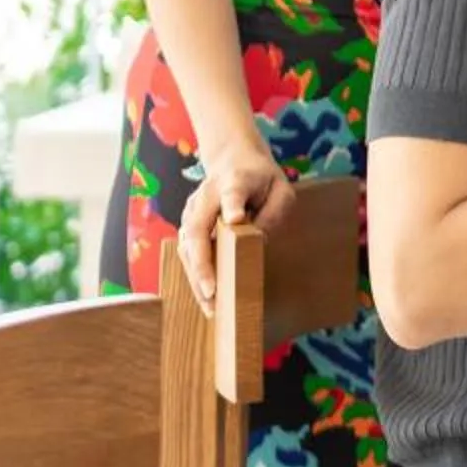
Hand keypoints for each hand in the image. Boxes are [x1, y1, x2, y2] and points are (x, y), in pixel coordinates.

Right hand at [179, 137, 294, 309]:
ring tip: (209, 306)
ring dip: (195, 276)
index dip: (232, 205)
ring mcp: (192, 209)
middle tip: (212, 292)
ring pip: (187, 245)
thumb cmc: (261, 179)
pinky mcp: (187, 222)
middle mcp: (206, 195)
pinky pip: (187, 251)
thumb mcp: (280, 189)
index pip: (232, 192)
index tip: (237, 218)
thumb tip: (258, 237)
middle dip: (202, 263)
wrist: (233, 160)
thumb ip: (274, 210)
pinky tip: (205, 297)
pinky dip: (194, 275)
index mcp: (234, 182)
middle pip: (197, 228)